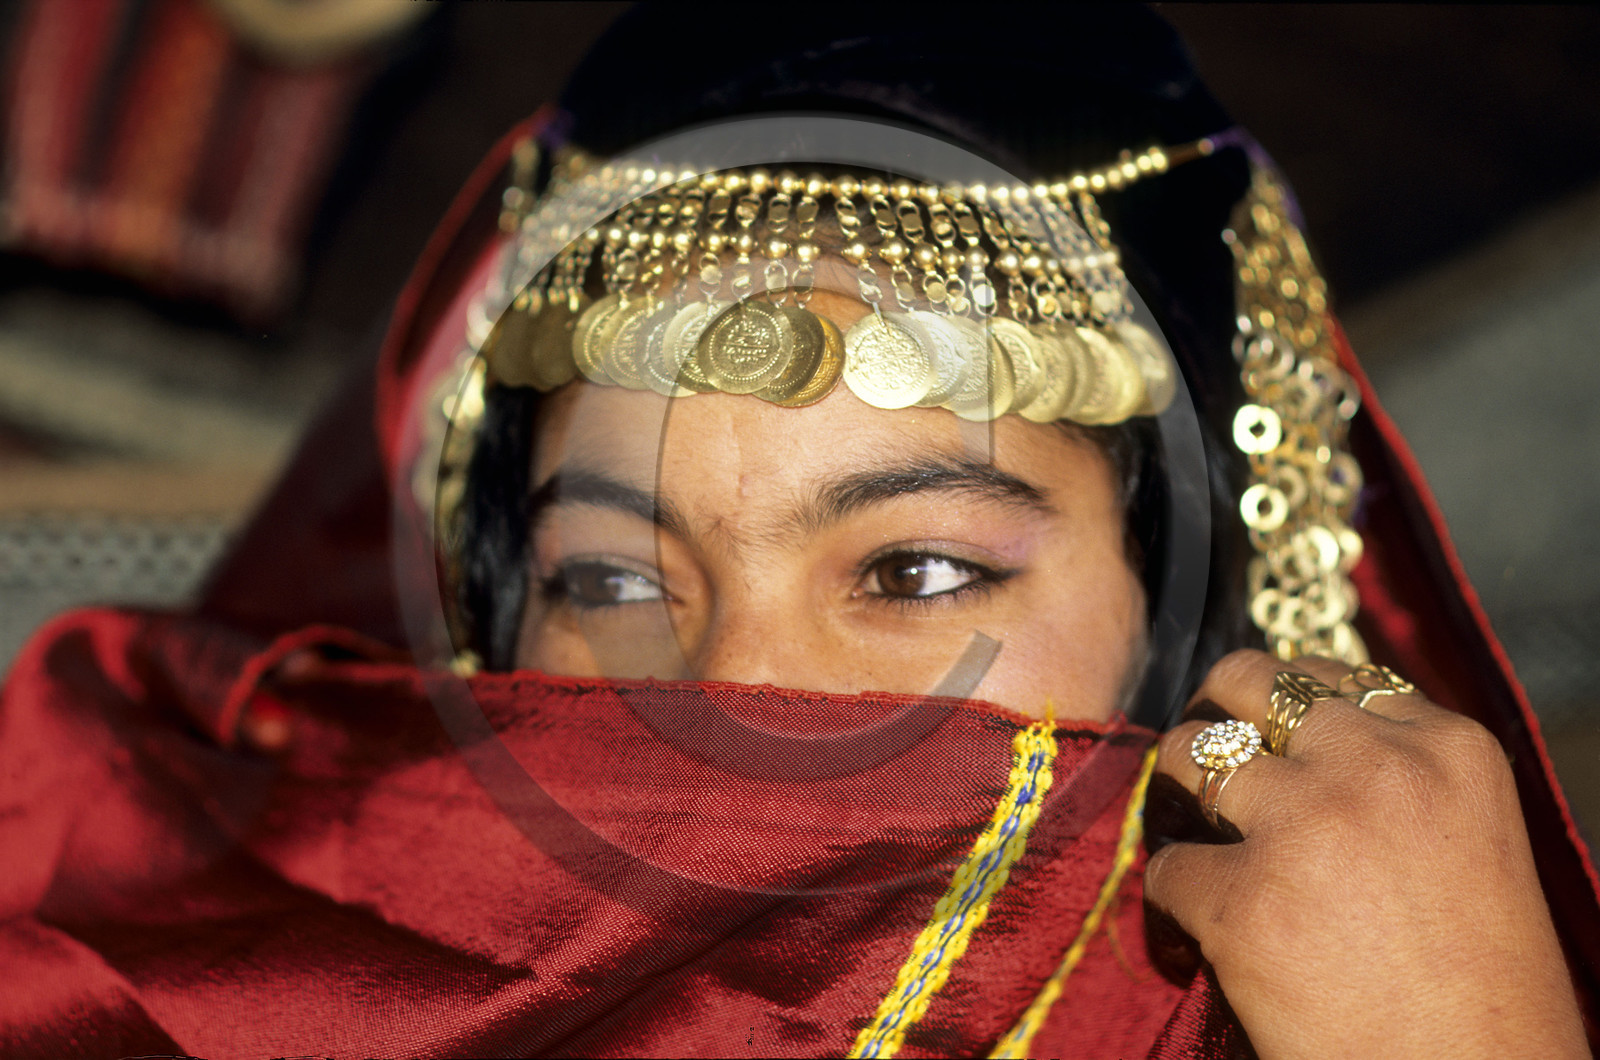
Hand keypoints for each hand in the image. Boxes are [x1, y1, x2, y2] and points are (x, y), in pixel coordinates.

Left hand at [1144, 650, 1588, 1058]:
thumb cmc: (1482, 986)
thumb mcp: (1468, 840)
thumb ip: (1395, 777)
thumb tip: (1294, 738)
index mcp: (1447, 748)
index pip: (1328, 676)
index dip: (1281, 704)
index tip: (1263, 734)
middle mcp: (1374, 767)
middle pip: (1247, 683)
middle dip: (1212, 711)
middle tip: (1198, 756)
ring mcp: (1303, 827)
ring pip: (1186, 757)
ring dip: (1174, 795)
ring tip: (1187, 835)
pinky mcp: (1242, 900)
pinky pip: (1164, 869)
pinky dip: (1167, 903)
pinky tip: (1192, 935)